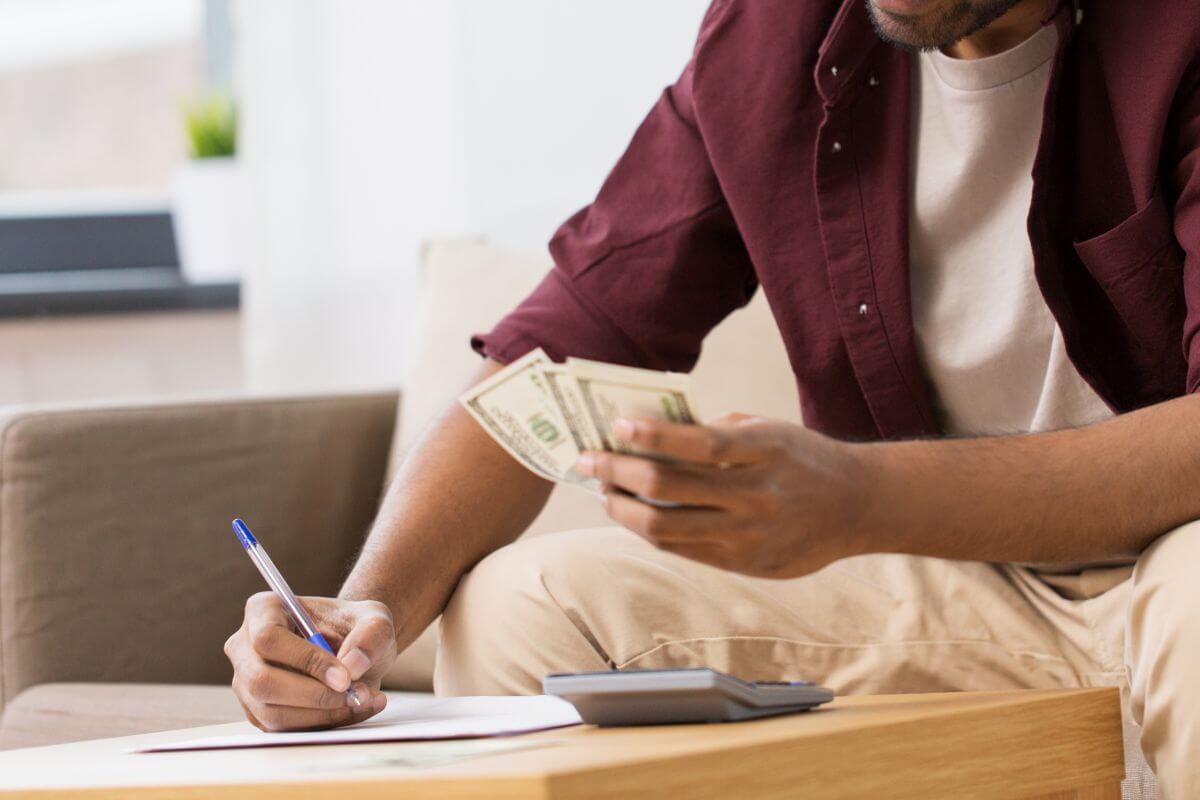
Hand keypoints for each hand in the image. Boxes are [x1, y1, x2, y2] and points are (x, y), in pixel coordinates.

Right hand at [224, 594, 397, 730]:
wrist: (354, 649)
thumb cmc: (356, 627)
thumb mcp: (376, 620)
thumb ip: (371, 635)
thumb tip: (352, 666)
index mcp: (262, 610)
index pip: (269, 638)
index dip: (305, 660)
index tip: (345, 676)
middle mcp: (245, 647)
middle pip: (262, 681)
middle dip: (314, 695)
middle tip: (356, 694)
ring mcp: (247, 682)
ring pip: (273, 712)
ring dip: (323, 713)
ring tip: (363, 700)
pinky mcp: (259, 712)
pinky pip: (285, 730)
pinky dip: (324, 724)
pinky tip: (354, 709)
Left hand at [575, 414, 873, 577]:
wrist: (858, 506)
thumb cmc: (803, 457)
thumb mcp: (768, 430)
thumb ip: (716, 432)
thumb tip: (651, 434)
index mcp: (766, 452)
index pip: (698, 445)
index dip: (652, 435)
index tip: (617, 425)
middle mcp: (758, 496)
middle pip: (670, 489)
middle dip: (618, 472)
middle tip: (590, 459)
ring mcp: (751, 536)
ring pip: (666, 529)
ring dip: (624, 509)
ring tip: (605, 492)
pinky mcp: (746, 565)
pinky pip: (684, 550)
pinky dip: (652, 531)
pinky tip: (635, 515)